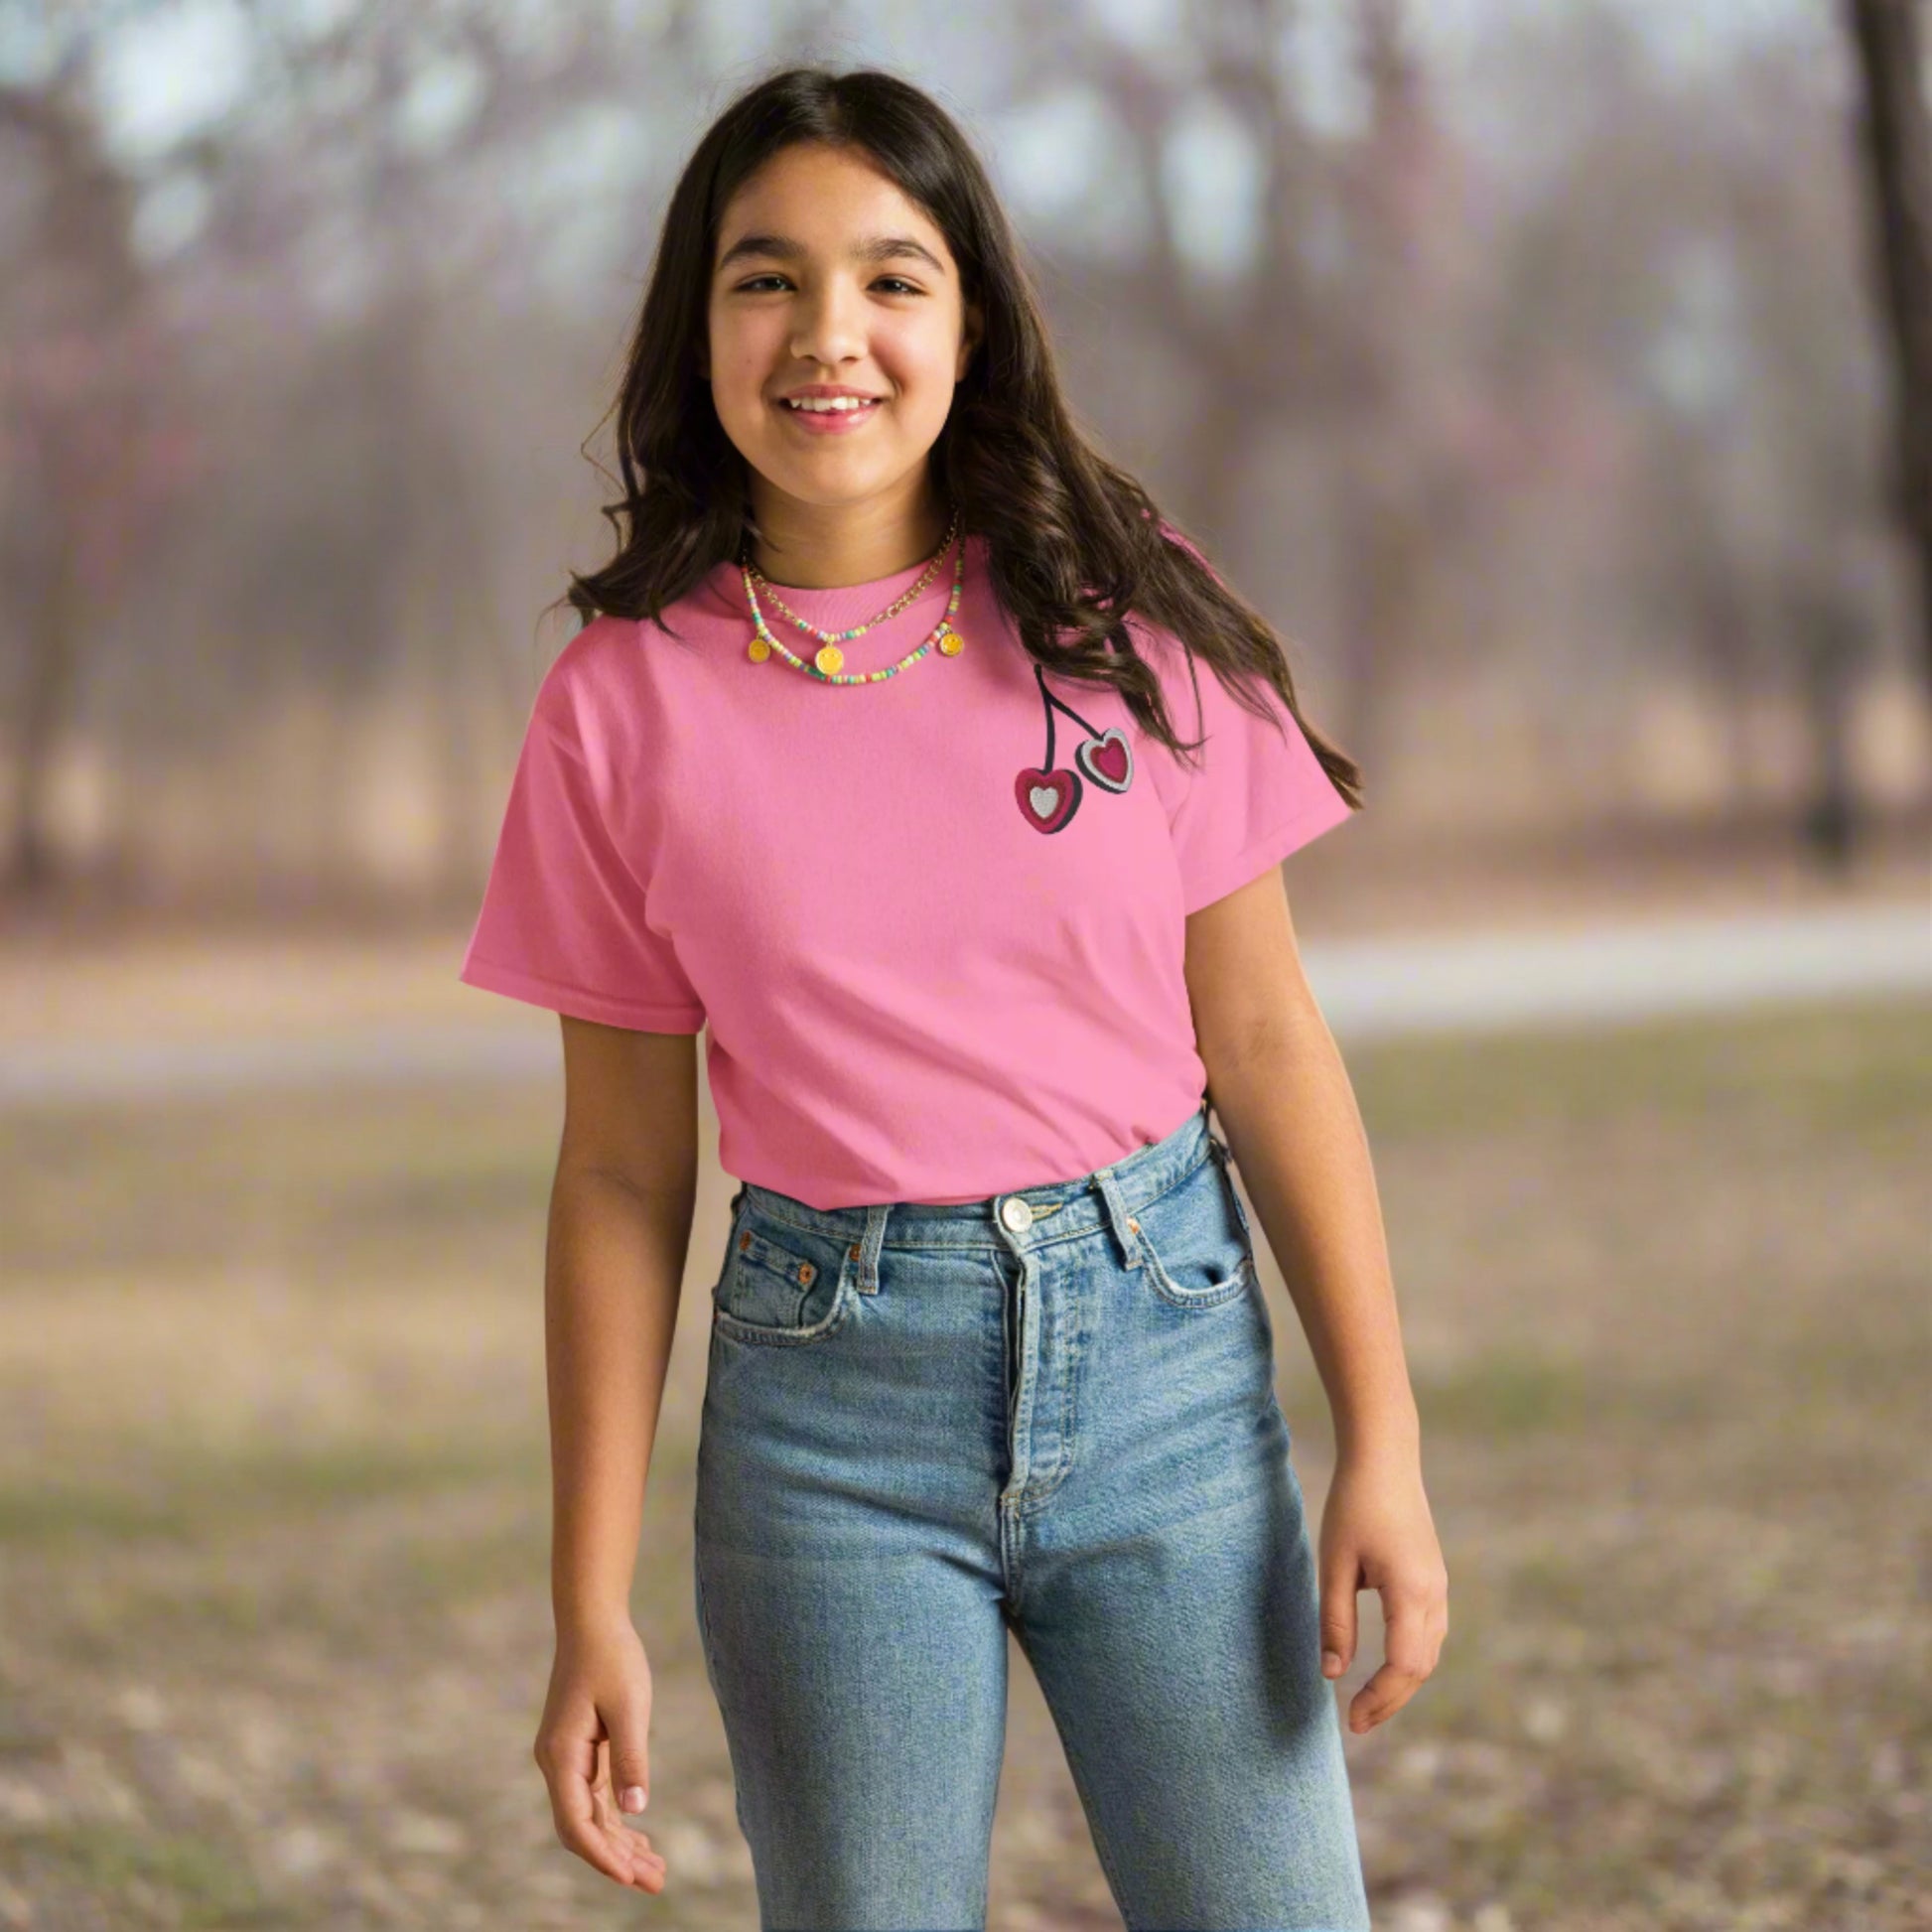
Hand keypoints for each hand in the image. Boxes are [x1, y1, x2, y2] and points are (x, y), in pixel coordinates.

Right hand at [533, 1618, 667, 1891]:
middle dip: (616, 1859)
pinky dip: (616, 1820)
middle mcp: (556, 1763)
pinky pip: (595, 1797)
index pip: (576, 1823)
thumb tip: (635, 1808)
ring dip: (619, 1844)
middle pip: (583, 1827)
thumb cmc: (612, 1657)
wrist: (592, 1620)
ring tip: (656, 1870)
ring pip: (590, 1816)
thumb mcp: (629, 1706)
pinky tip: (640, 1837)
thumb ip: (631, 1757)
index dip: (602, 1855)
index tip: (630, 1878)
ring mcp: (566, 1758)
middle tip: (657, 1882)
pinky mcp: (579, 1750)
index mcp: (561, 1756)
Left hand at [1316, 1445, 1448, 1733]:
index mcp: (1411, 1592)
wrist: (1385, 1457)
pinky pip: (1429, 1634)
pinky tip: (1386, 1667)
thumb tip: (1332, 1674)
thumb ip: (1336, 1620)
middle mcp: (1434, 1595)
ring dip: (1402, 1683)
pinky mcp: (1434, 1579)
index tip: (1351, 1719)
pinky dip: (1411, 1660)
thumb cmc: (1354, 1504)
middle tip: (1356, 1723)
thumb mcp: (1335, 1563)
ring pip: (1429, 1653)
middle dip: (1390, 1700)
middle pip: (1420, 1668)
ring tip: (1369, 1703)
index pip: (1404, 1666)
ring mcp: (1438, 1586)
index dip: (1380, 1698)